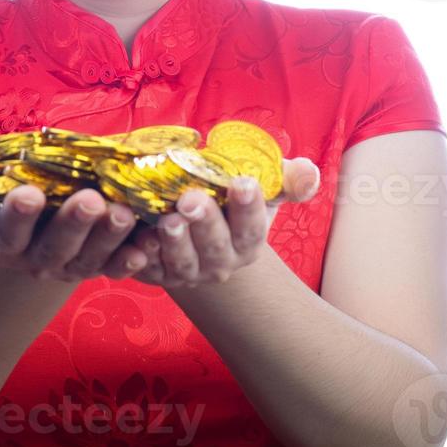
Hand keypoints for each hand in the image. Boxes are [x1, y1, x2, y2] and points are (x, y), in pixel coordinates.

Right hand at [0, 153, 147, 282]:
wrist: (40, 225)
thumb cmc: (10, 192)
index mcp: (6, 239)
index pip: (9, 230)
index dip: (18, 215)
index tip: (28, 193)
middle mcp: (38, 260)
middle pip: (56, 247)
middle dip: (74, 224)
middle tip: (91, 199)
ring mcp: (72, 267)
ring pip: (91, 258)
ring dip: (109, 237)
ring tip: (123, 212)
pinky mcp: (102, 266)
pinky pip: (118, 267)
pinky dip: (135, 256)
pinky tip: (149, 241)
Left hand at [129, 157, 322, 288]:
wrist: (194, 227)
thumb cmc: (231, 201)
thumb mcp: (263, 187)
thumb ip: (288, 178)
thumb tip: (308, 173)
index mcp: (249, 242)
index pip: (252, 227)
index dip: (248, 207)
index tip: (243, 182)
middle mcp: (221, 263)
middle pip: (216, 247)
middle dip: (205, 223)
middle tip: (192, 199)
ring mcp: (188, 272)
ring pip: (182, 263)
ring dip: (173, 242)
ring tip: (166, 219)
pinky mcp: (155, 273)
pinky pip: (147, 270)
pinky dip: (142, 258)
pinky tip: (137, 241)